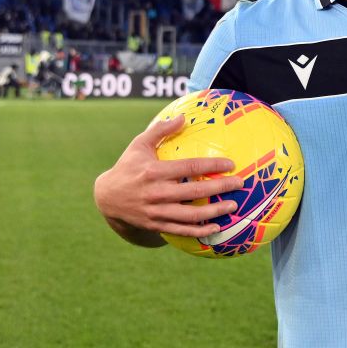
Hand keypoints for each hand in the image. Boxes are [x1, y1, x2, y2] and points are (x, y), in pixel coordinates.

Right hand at [94, 115, 242, 238]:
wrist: (107, 198)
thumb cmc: (127, 167)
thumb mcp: (139, 145)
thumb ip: (160, 130)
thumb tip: (183, 117)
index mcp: (155, 171)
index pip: (190, 168)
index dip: (212, 166)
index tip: (230, 164)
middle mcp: (157, 193)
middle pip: (195, 192)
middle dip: (220, 188)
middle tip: (239, 184)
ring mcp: (157, 212)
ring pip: (190, 215)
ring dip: (214, 212)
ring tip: (232, 206)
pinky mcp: (156, 225)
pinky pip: (181, 230)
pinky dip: (200, 230)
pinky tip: (216, 227)